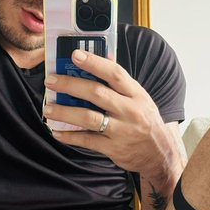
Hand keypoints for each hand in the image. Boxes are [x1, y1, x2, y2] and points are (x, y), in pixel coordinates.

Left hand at [43, 49, 180, 196]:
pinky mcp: (113, 148)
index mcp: (136, 95)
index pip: (115, 73)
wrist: (160, 155)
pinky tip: (57, 131)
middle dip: (70, 85)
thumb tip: (105, 57)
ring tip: (48, 108)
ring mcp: (121, 131)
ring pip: (89, 118)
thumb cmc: (146, 122)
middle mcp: (129, 111)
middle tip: (51, 81)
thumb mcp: (141, 99)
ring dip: (65, 112)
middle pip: (96, 93)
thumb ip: (122, 84)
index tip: (75, 55)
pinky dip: (70, 136)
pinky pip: (87, 140)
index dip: (94, 62)